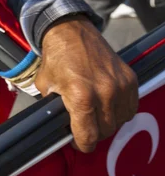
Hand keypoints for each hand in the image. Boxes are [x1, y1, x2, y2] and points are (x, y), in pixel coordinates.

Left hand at [35, 16, 137, 152]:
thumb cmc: (57, 57)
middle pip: (106, 131)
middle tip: (84, 128)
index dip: (82, 144)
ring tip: (95, 116)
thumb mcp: (45, 85)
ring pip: (120, 121)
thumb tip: (57, 126)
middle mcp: (105, 92)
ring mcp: (120, 86)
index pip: (88, 136)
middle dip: (94, 133)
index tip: (78, 144)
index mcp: (81, 95)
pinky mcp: (130, 79)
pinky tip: (107, 106)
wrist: (71, 31)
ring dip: (108, 123)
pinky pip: (130, 107)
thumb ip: (53, 108)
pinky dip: (120, 110)